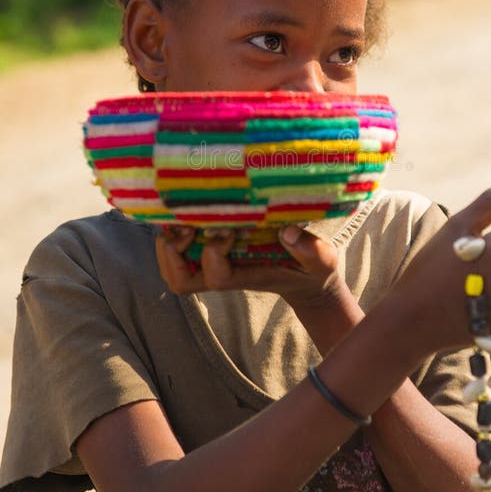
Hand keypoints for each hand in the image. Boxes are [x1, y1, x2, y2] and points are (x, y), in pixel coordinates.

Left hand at [155, 224, 353, 317]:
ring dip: (168, 244)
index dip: (214, 250)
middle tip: (186, 224)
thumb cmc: (312, 269)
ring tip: (179, 216)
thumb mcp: (321, 261)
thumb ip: (310, 249)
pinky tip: (185, 210)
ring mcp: (214, 266)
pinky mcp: (212, 255)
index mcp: (246, 277)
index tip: (232, 228)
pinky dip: (173, 234)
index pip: (216, 276)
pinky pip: (177, 252)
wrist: (306, 280)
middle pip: (179, 280)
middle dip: (174, 252)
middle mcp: (223, 274)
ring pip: (172, 269)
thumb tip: (287, 231)